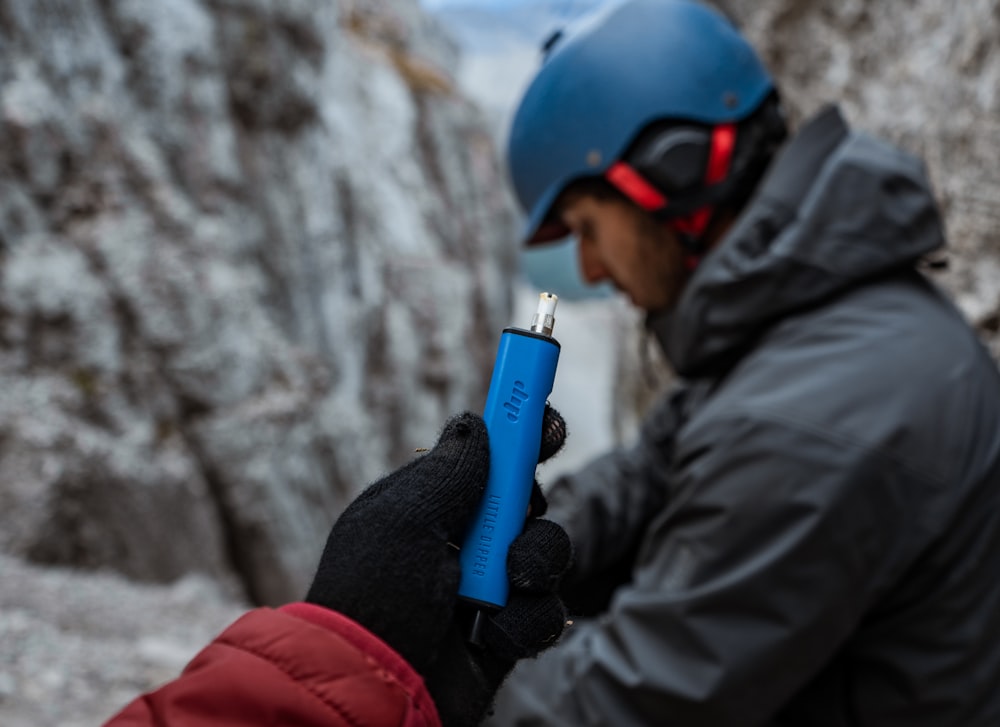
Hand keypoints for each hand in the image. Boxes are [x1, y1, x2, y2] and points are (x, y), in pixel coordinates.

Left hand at [306, 409, 571, 725]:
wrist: (372, 689)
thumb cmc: (375, 596)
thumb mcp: (404, 518)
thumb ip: (450, 469)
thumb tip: (474, 421)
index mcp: (427, 505)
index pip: (482, 458)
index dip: (517, 437)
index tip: (546, 422)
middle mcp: (458, 542)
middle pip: (524, 501)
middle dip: (531, 506)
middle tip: (521, 513)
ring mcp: (484, 590)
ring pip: (545, 554)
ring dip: (536, 564)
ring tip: (507, 585)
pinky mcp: (503, 635)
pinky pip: (544, 613)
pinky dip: (527, 622)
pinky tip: (492, 636)